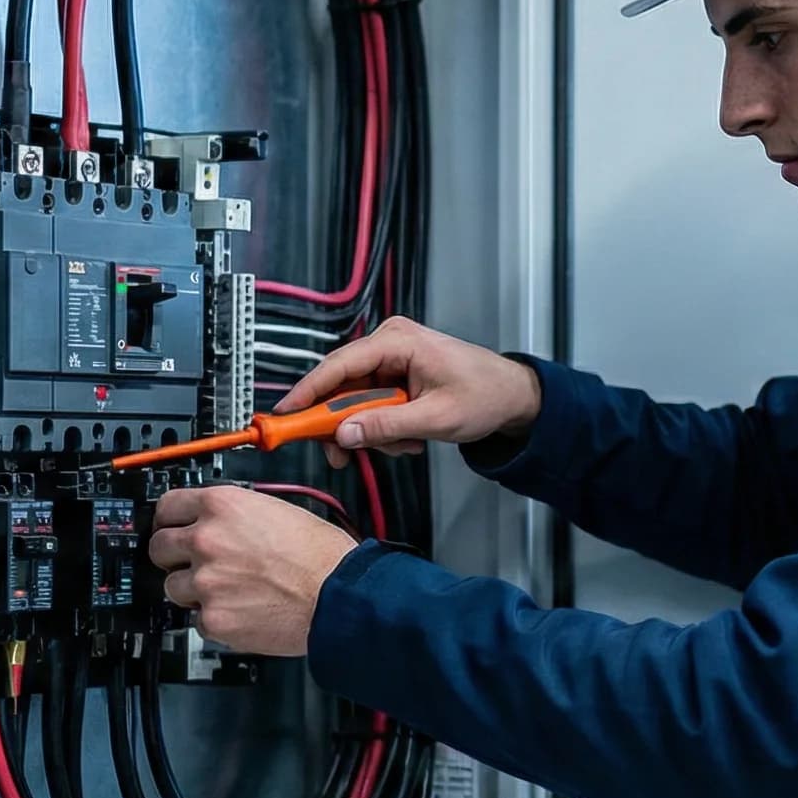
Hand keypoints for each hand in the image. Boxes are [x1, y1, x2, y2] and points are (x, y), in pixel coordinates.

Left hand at [151, 486, 358, 655]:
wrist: (340, 596)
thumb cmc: (323, 557)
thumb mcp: (278, 512)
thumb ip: (237, 516)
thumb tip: (218, 525)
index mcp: (223, 506)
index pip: (167, 506)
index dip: (169, 519)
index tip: (171, 527)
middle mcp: (207, 540)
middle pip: (159, 547)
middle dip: (174, 557)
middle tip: (196, 564)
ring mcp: (205, 581)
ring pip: (173, 587)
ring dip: (194, 591)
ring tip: (229, 591)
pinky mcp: (212, 618)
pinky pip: (196, 619)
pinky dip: (215, 618)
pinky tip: (242, 610)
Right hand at [278, 315, 543, 468]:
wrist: (512, 396)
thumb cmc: (486, 395)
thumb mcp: (435, 418)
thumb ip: (386, 426)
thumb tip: (343, 434)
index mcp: (398, 341)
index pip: (339, 365)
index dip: (308, 392)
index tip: (285, 415)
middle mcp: (390, 343)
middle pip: (341, 386)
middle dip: (344, 424)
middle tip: (341, 455)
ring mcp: (391, 359)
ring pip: (355, 401)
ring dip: (373, 430)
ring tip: (405, 444)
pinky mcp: (394, 375)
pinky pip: (371, 405)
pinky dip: (384, 427)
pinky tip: (409, 437)